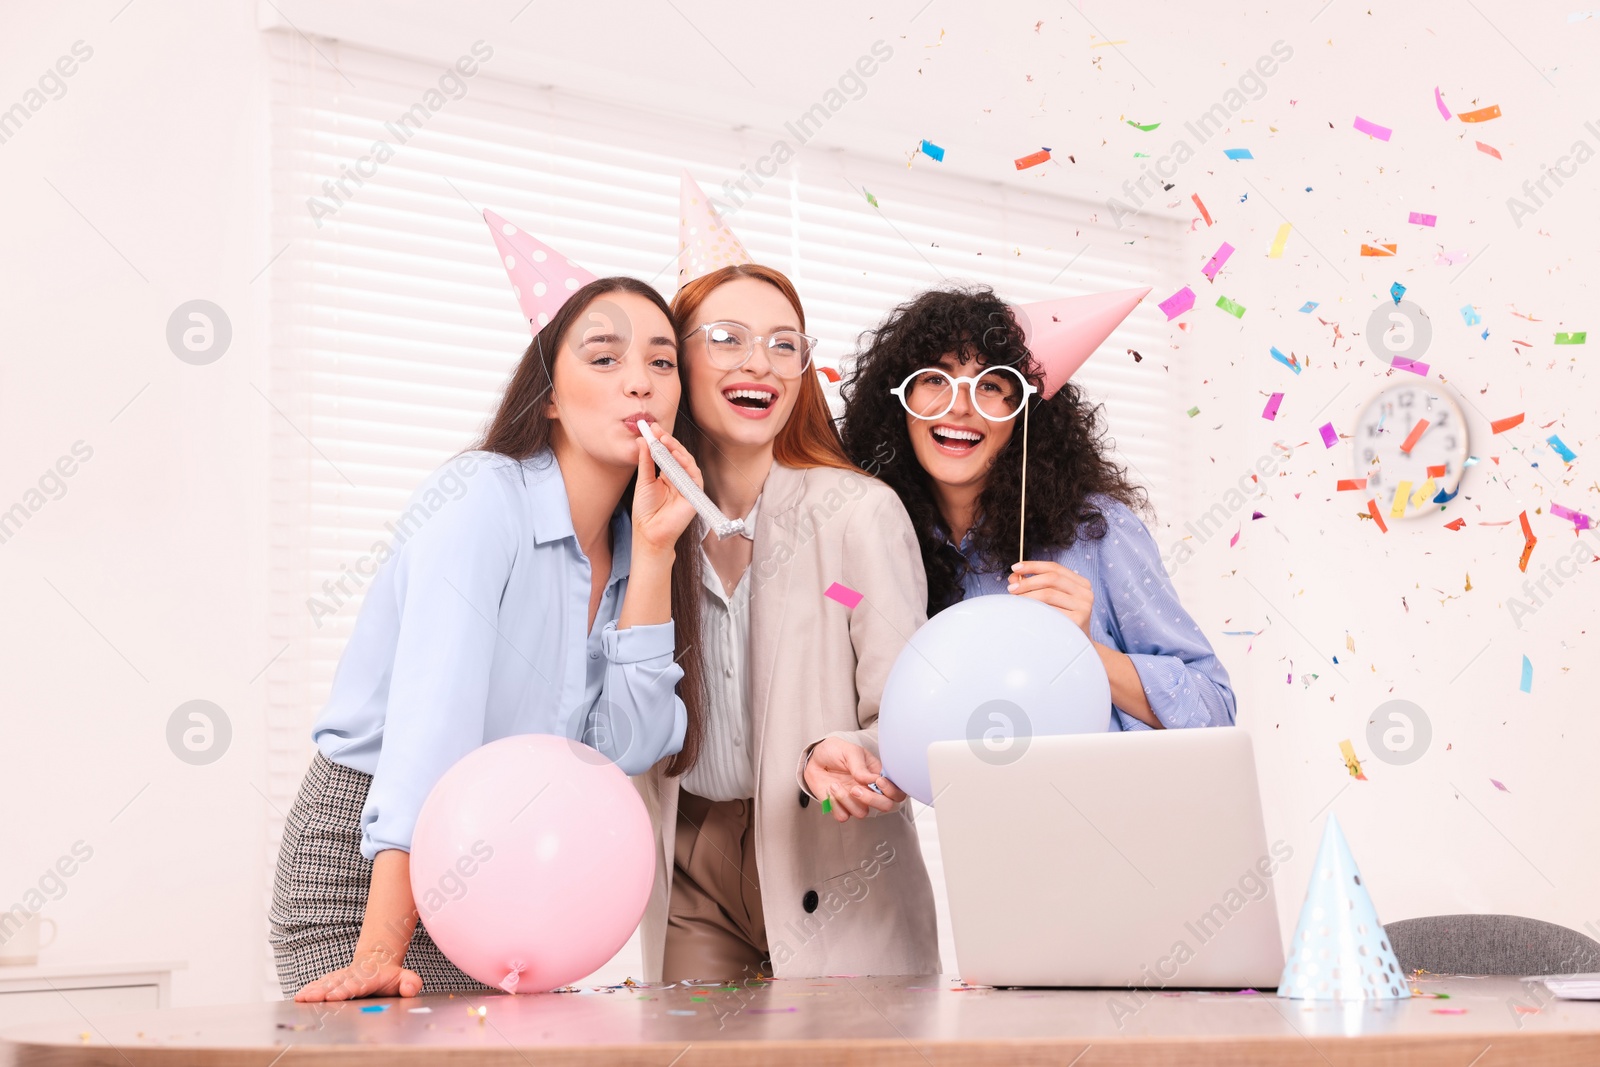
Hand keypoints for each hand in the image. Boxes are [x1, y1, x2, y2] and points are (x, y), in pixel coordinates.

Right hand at [294, 943, 420, 1001]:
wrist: (377, 960)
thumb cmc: (391, 976)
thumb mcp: (405, 977)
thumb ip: (410, 983)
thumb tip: (410, 989)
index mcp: (370, 977)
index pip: (357, 985)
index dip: (345, 990)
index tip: (333, 996)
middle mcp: (353, 975)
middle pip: (337, 984)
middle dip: (324, 992)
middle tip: (311, 998)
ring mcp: (342, 976)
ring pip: (327, 983)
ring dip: (313, 990)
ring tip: (301, 997)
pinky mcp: (334, 979)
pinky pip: (321, 983)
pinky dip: (310, 989)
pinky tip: (300, 996)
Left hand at [630, 430, 702, 553]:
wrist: (649, 532)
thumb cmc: (645, 511)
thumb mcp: (643, 481)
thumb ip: (646, 461)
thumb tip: (642, 441)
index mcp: (667, 476)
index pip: (667, 454)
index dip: (661, 440)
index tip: (652, 428)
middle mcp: (679, 480)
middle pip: (678, 456)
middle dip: (669, 441)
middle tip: (658, 431)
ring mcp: (687, 487)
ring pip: (688, 463)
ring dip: (677, 449)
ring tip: (665, 440)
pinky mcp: (695, 495)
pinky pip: (695, 476)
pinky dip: (687, 464)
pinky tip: (677, 455)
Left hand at [803, 738, 905, 821]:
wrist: (815, 758)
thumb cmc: (836, 752)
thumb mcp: (850, 752)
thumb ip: (861, 766)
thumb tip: (872, 780)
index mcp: (877, 776)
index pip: (897, 792)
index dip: (892, 791)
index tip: (878, 781)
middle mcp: (870, 791)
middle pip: (885, 806)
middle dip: (871, 799)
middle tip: (855, 788)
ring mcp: (856, 801)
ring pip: (862, 813)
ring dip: (846, 800)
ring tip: (834, 785)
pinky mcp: (841, 807)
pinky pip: (843, 816)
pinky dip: (835, 805)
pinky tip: (829, 791)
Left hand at [1008, 559, 1092, 635]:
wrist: (1078, 645)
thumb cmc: (1062, 620)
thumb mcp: (1051, 600)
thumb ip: (1034, 585)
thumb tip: (1014, 578)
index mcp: (1081, 583)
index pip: (1055, 568)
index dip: (1033, 566)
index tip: (1015, 568)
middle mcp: (1085, 593)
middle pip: (1052, 578)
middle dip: (1028, 581)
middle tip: (1012, 588)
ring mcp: (1083, 606)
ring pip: (1049, 594)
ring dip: (1028, 595)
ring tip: (1016, 601)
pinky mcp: (1079, 620)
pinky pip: (1050, 611)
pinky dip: (1035, 609)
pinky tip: (1026, 612)